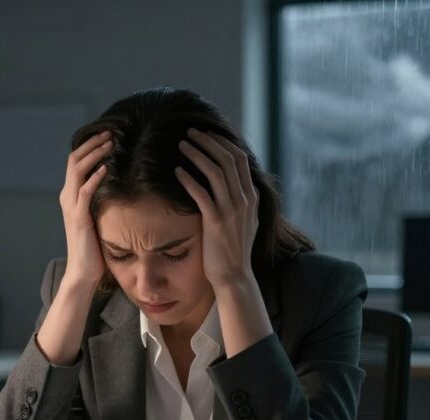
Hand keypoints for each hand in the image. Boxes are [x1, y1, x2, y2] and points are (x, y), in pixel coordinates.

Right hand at [59, 131, 111, 288]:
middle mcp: (67, 197)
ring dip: (94, 154)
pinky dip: (94, 177)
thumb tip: (122, 184)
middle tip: (111, 132)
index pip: (76, 161)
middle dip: (93, 143)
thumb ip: (103, 200)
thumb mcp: (98, 217)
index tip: (108, 134)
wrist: (83, 272)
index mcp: (71, 195)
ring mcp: (71, 207)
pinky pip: (84, 192)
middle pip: (74, 159)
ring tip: (110, 143)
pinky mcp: (78, 218)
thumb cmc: (95, 247)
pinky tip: (107, 168)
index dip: (90, 145)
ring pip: (77, 170)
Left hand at [174, 128, 259, 287]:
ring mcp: (232, 211)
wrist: (234, 276)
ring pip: (216, 172)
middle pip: (228, 159)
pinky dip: (189, 179)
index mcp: (252, 197)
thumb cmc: (233, 250)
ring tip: (181, 145)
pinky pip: (202, 194)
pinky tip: (177, 171)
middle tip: (190, 132)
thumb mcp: (245, 221)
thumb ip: (241, 200)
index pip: (240, 159)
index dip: (222, 142)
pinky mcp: (216, 222)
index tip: (207, 134)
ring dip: (197, 155)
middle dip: (208, 141)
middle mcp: (245, 200)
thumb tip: (231, 183)